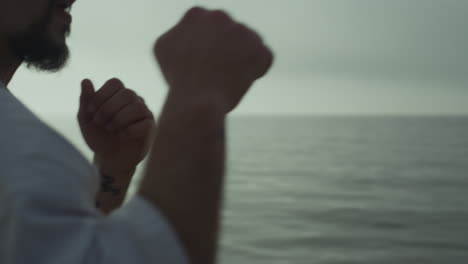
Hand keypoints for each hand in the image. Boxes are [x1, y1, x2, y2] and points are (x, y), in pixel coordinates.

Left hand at [77, 78, 155, 172]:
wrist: (110, 159)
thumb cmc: (99, 137)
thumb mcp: (86, 119)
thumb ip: (86, 100)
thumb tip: (85, 80)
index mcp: (118, 95)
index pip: (115, 83)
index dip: (101, 95)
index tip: (91, 112)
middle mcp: (134, 101)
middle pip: (127, 93)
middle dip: (109, 109)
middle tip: (100, 122)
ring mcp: (144, 113)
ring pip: (138, 107)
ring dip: (120, 119)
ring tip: (111, 129)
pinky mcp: (150, 128)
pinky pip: (146, 123)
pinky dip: (130, 130)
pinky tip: (122, 136)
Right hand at [154, 6, 273, 113]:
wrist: (197, 100)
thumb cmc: (178, 79)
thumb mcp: (164, 48)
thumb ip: (179, 32)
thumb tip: (188, 31)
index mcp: (196, 15)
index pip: (208, 29)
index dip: (207, 48)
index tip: (204, 63)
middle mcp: (221, 16)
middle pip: (229, 35)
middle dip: (226, 51)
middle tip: (216, 73)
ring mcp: (243, 31)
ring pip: (247, 45)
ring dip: (242, 59)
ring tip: (227, 79)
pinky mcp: (260, 49)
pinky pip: (264, 58)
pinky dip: (256, 70)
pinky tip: (241, 81)